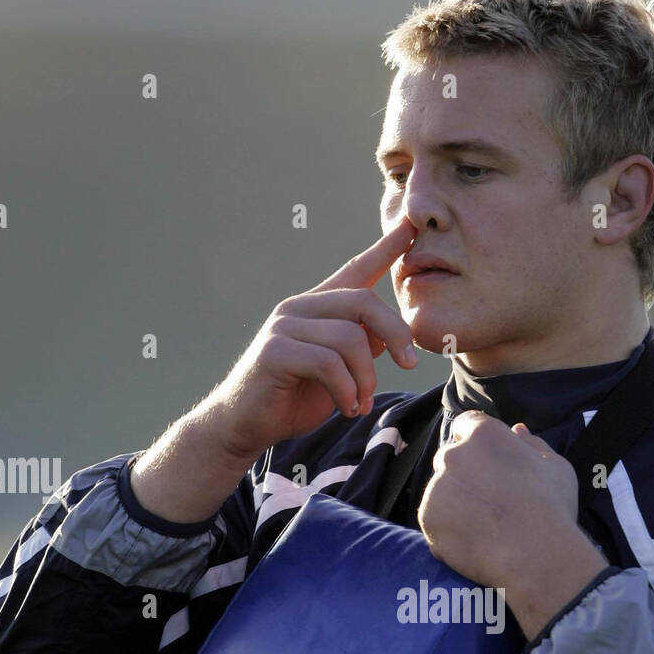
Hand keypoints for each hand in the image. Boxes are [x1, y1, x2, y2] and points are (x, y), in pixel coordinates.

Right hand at [208, 216, 419, 461]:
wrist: (245, 425)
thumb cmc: (292, 399)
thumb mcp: (339, 372)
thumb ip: (361, 348)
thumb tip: (391, 335)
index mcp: (317, 308)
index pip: (355, 270)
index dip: (384, 250)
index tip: (409, 227)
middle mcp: (299, 307)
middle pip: (364, 302)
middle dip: (395, 334)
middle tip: (409, 366)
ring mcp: (284, 326)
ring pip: (350, 338)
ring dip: (367, 378)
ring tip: (360, 403)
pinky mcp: (275, 351)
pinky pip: (329, 363)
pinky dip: (347, 390)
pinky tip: (346, 408)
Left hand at [418, 413, 607, 636]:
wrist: (535, 555)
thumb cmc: (552, 507)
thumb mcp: (555, 467)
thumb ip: (532, 444)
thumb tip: (517, 429)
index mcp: (483, 434)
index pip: (466, 424)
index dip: (476, 443)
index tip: (488, 463)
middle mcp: (453, 454)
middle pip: (450, 458)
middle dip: (464, 473)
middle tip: (489, 500)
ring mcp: (436, 487)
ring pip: (440, 491)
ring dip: (454, 502)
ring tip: (484, 527)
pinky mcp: (427, 518)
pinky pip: (434, 520)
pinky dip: (448, 530)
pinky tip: (474, 542)